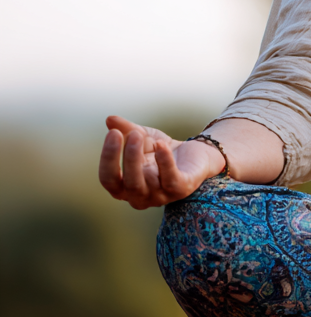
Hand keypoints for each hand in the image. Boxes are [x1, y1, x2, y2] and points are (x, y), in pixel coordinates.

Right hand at [98, 115, 223, 208]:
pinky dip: (164, 161)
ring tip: (137, 135)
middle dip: (124, 158)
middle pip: (125, 184)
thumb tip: (109, 119)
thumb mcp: (144, 137)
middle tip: (128, 134)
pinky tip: (160, 144)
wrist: (197, 154)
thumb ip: (127, 129)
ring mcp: (160, 196)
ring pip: (140, 185)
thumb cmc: (163, 150)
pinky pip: (170, 179)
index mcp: (125, 187)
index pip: (108, 179)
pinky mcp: (181, 190)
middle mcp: (140, 197)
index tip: (112, 132)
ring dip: (136, 159)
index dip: (107, 158)